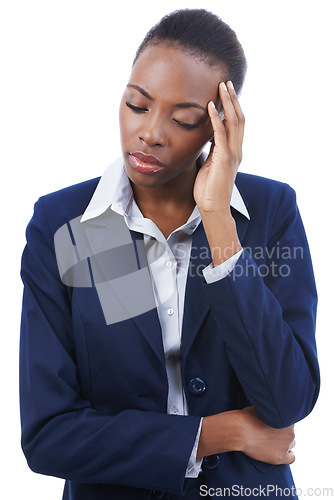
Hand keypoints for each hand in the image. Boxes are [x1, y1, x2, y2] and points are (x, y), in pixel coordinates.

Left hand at [193, 80, 244, 214]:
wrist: (213, 208)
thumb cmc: (208, 191)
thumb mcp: (209, 166)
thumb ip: (210, 152)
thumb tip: (205, 140)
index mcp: (233, 152)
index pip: (235, 124)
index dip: (231, 107)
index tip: (225, 92)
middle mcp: (236, 151)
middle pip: (238, 118)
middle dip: (232, 99)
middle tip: (226, 82)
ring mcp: (232, 154)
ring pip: (234, 122)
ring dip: (227, 102)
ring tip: (222, 86)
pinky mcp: (224, 159)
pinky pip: (220, 134)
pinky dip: (217, 119)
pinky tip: (211, 106)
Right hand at [197, 407, 295, 464]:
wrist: (239, 431)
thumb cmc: (247, 417)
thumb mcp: (261, 408)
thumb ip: (271, 412)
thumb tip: (272, 412)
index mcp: (287, 418)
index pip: (289, 420)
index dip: (280, 422)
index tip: (273, 423)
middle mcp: (290, 432)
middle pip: (290, 433)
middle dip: (282, 433)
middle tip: (270, 432)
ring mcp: (285, 445)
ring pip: (291, 444)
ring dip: (283, 443)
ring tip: (271, 441)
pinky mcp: (279, 457)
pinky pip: (291, 458)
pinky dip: (286, 455)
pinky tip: (277, 452)